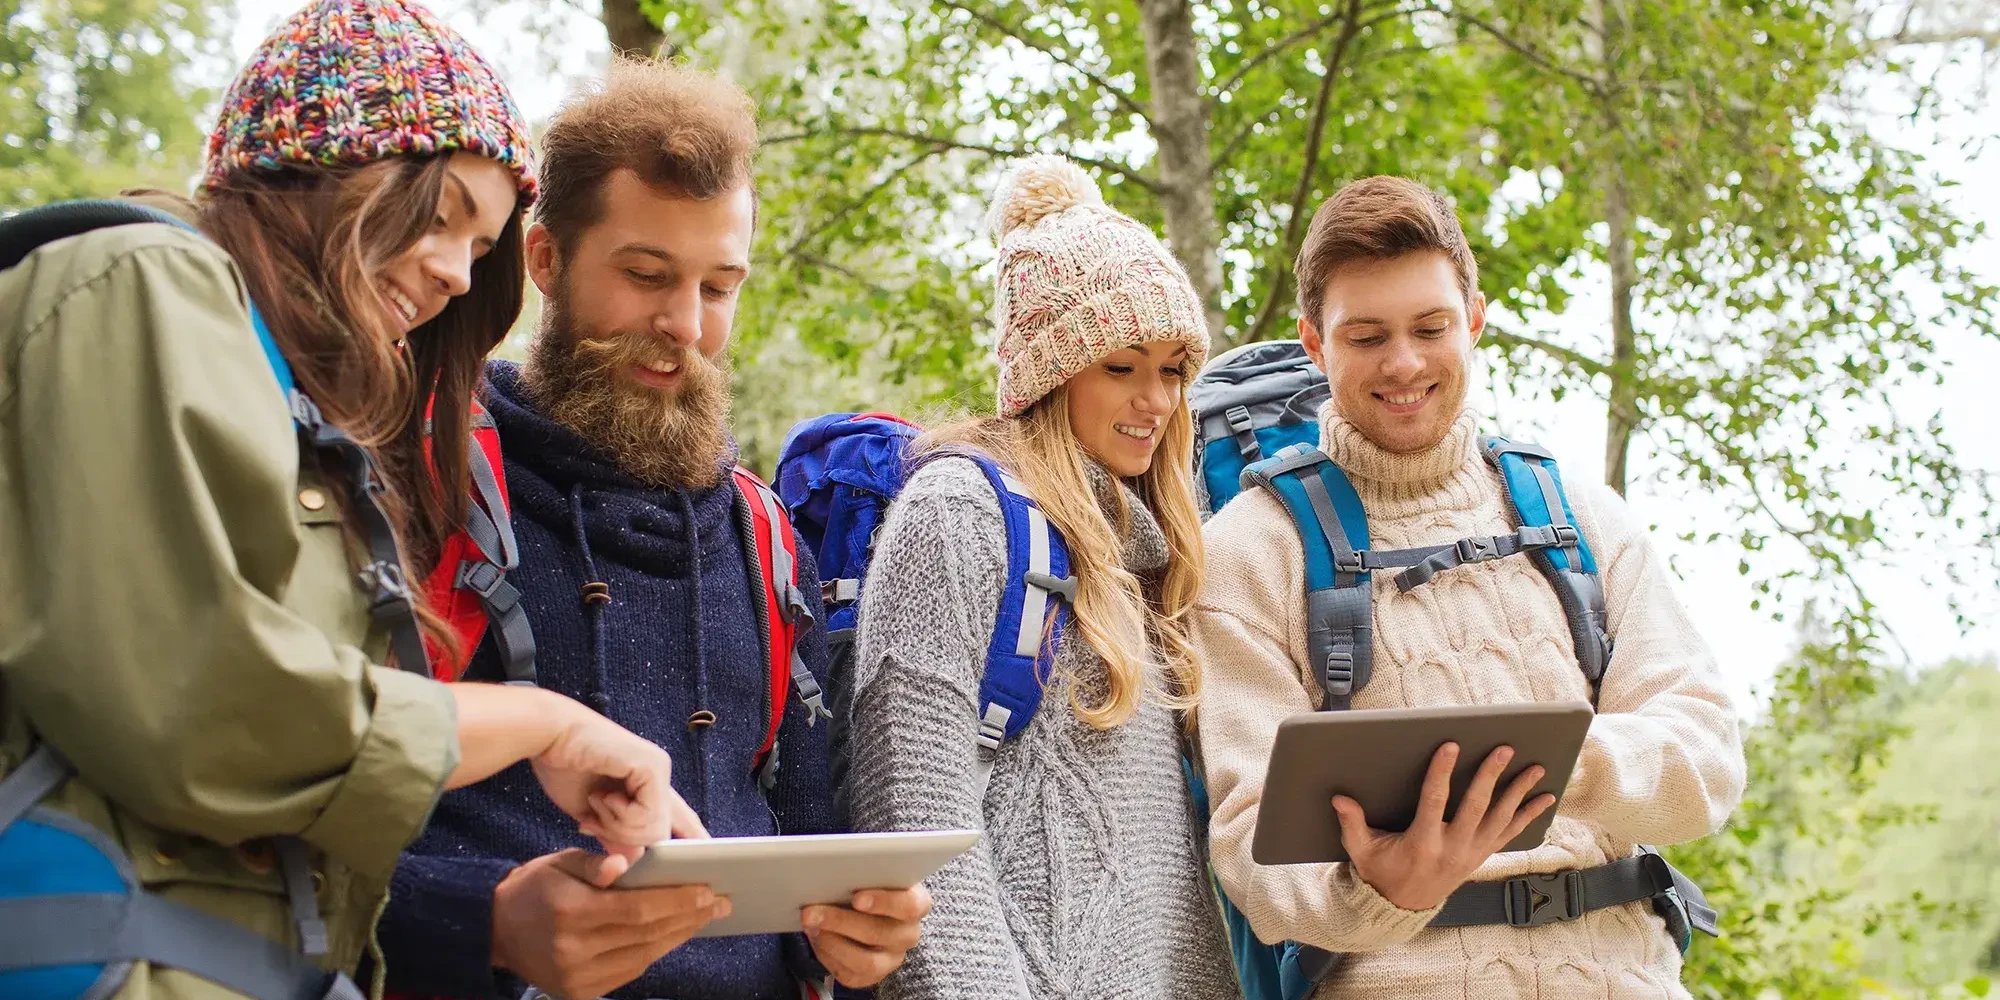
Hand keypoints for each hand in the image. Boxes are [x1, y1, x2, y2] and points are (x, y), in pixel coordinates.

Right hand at [492, 849, 730, 999]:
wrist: (495, 930)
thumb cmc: (535, 888)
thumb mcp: (559, 863)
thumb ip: (594, 863)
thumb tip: (625, 864)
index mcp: (572, 911)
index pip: (638, 909)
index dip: (678, 901)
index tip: (708, 890)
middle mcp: (575, 948)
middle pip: (646, 934)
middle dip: (688, 917)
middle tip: (719, 903)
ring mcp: (577, 976)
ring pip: (642, 956)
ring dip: (677, 936)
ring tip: (703, 917)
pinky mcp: (579, 992)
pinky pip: (629, 971)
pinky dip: (654, 952)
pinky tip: (673, 935)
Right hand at [530, 699, 708, 857]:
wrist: (548, 735)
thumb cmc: (564, 768)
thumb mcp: (592, 813)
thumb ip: (615, 834)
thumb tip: (634, 862)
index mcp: (647, 784)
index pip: (680, 817)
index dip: (691, 836)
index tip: (703, 851)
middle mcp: (659, 774)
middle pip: (660, 835)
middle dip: (622, 836)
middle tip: (595, 817)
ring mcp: (659, 768)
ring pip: (654, 831)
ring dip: (616, 824)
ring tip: (597, 799)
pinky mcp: (652, 766)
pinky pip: (647, 817)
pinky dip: (619, 814)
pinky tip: (602, 794)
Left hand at [801, 884, 931, 987]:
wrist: (871, 911)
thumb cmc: (871, 886)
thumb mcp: (874, 874)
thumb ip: (863, 873)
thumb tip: (834, 872)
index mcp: (917, 903)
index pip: (909, 906)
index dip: (883, 902)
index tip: (856, 897)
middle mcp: (908, 934)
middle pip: (879, 933)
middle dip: (840, 921)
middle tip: (811, 911)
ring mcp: (892, 959)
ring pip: (865, 961)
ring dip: (831, 942)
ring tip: (811, 926)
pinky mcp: (873, 976)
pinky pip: (850, 974)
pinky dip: (828, 956)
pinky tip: (816, 939)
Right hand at [1332, 743, 1554, 911]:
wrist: (1403, 906)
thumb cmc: (1380, 871)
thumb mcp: (1361, 851)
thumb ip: (1352, 823)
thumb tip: (1339, 798)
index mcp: (1422, 843)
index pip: (1434, 802)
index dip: (1442, 773)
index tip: (1450, 746)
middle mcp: (1452, 848)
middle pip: (1476, 807)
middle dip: (1491, 776)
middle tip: (1503, 749)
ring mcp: (1471, 853)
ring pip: (1499, 818)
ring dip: (1518, 792)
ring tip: (1535, 767)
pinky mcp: (1481, 855)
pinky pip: (1510, 833)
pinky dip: (1529, 815)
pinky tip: (1545, 798)